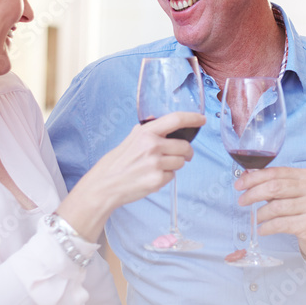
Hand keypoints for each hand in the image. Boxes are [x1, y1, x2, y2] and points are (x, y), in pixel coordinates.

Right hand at [57, 111, 203, 239]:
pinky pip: (172, 177)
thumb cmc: (115, 164)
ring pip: (180, 163)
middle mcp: (152, 146)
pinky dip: (166, 178)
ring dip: (174, 166)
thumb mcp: (128, 141)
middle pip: (185, 146)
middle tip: (183, 156)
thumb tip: (156, 122)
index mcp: (145, 133)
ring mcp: (156, 163)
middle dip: (187, 153)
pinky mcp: (157, 180)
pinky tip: (151, 177)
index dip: (192, 118)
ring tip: (157, 168)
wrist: (104, 186)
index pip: (175, 119)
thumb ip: (144, 132)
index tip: (202, 120)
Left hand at [235, 166, 305, 265]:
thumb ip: (272, 185)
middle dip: (253, 193)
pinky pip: (281, 224)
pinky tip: (262, 229)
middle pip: (275, 187)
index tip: (239, 185)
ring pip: (277, 207)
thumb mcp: (291, 193)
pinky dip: (267, 227)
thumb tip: (246, 177)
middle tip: (242, 201)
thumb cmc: (304, 210)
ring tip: (255, 219)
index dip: (254, 178)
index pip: (275, 172)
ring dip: (260, 214)